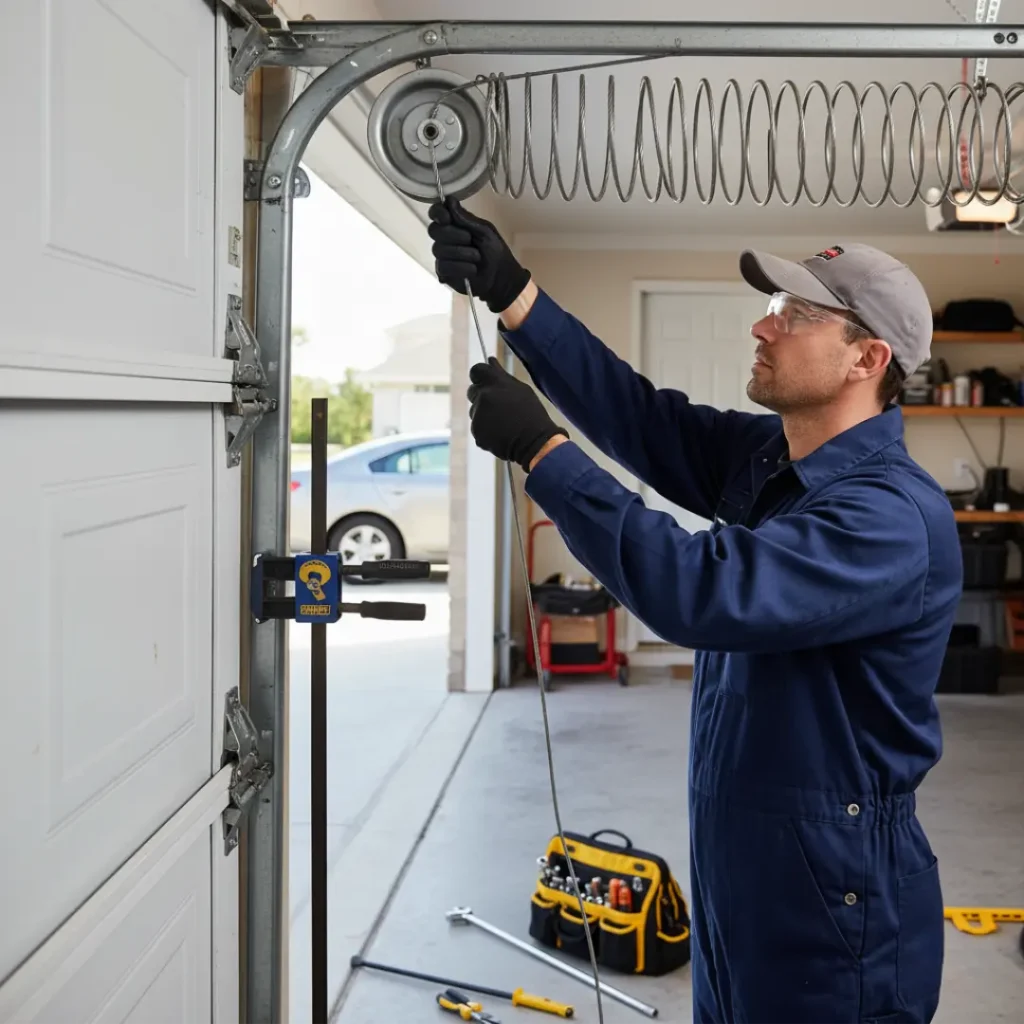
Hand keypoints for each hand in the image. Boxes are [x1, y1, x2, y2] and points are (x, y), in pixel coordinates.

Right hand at [428, 198, 530, 313]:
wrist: (501, 277)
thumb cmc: (495, 252)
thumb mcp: (484, 231)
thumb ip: (466, 218)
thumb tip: (449, 200)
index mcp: (454, 224)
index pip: (436, 213)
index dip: (437, 213)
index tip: (446, 217)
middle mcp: (444, 238)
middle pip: (434, 230)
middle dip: (453, 234)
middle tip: (469, 239)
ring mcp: (442, 256)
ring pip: (439, 249)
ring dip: (462, 253)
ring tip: (477, 258)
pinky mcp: (443, 272)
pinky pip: (444, 266)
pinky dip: (461, 267)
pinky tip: (472, 269)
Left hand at [467, 358, 568, 471]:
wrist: (535, 442)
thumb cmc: (531, 413)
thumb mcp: (521, 389)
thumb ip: (501, 375)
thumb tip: (489, 360)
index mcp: (494, 382)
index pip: (476, 371)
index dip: (480, 377)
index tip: (487, 383)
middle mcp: (483, 396)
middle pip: (472, 391)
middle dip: (482, 397)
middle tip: (499, 407)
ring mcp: (478, 416)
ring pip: (474, 411)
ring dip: (484, 414)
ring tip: (503, 422)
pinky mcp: (476, 433)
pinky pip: (477, 427)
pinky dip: (485, 430)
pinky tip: (500, 433)